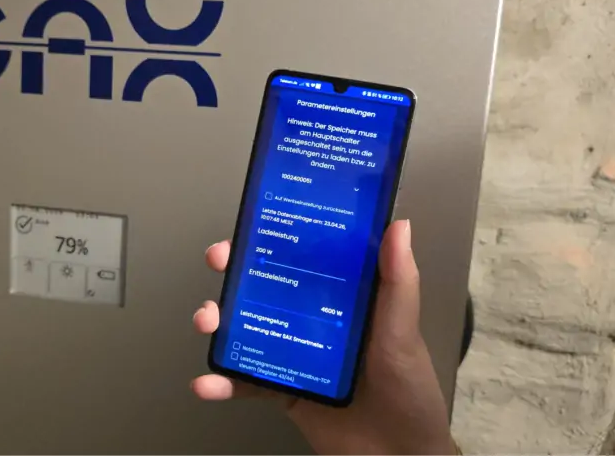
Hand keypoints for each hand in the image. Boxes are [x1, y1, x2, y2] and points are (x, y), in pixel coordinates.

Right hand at [191, 220, 456, 454]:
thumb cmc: (410, 392)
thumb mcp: (403, 334)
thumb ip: (399, 284)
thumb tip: (398, 226)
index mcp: (344, 299)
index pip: (306, 257)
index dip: (277, 237)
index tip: (252, 222)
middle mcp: (314, 320)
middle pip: (266, 287)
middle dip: (234, 271)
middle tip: (218, 262)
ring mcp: (295, 354)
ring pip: (247, 329)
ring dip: (219, 321)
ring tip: (207, 322)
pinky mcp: (284, 390)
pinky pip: (247, 382)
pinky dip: (222, 383)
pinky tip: (205, 384)